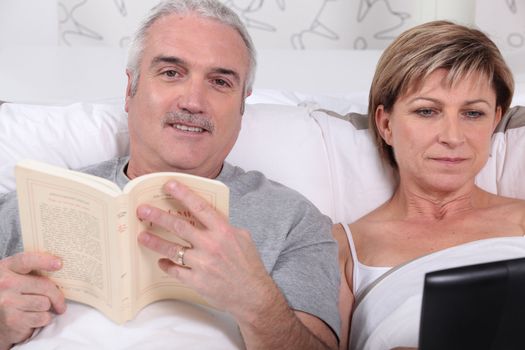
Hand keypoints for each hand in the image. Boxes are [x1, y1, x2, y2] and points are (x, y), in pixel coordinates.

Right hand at [0, 252, 65, 348]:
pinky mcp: (13, 320)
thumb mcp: (13, 277)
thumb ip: (31, 271)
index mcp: (6, 268)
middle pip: (44, 286)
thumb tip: (60, 268)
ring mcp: (7, 302)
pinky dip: (43, 319)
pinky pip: (42, 317)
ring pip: (45, 303)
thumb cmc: (9, 294)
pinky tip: (34, 318)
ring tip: (39, 309)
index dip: (44, 261)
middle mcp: (5, 284)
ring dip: (47, 308)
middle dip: (57, 295)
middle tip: (60, 302)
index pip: (26, 260)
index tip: (59, 263)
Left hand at [137, 180, 276, 319]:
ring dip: (155, 241)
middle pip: (179, 226)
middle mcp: (211, 245)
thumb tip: (210, 220)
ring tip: (142, 236)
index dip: (183, 194)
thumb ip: (225, 227)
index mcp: (223, 231)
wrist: (252, 294)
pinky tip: (161, 261)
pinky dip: (166, 264)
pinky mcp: (196, 280)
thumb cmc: (248, 266)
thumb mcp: (242, 238)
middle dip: (158, 216)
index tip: (169, 185)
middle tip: (143, 210)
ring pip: (172, 248)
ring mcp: (202, 263)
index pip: (199, 207)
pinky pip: (175, 270)